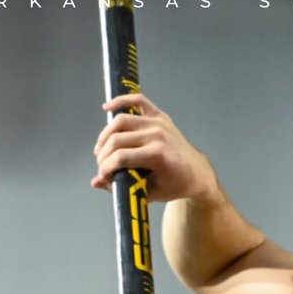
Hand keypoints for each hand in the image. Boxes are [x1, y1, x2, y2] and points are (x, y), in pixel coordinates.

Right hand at [92, 94, 217, 202]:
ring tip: (102, 147)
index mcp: (158, 156)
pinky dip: (121, 100)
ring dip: (106, 134)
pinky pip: (138, 100)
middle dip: (104, 154)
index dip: (106, 167)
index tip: (102, 175)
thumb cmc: (174, 186)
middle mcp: (158, 135)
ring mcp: (159, 123)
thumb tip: (95, 182)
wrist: (197, 173)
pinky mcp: (160, 115)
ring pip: (121, 121)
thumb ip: (122, 187)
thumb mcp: (150, 193)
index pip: (121, 157)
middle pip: (117, 139)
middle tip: (101, 163)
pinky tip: (107, 108)